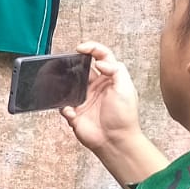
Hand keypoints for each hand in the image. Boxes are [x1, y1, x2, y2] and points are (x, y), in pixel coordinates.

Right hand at [61, 42, 168, 186]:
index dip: (92, 48)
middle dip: (73, 63)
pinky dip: (64, 107)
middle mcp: (95, 87)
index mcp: (109, 79)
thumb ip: (116, 70)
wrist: (115, 140)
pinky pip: (63, 105)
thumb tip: (100, 61)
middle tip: (67, 62)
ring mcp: (84, 99)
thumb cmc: (124, 117)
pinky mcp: (74, 112)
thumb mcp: (126, 88)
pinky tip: (72, 111)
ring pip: (68, 84)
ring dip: (64, 83)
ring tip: (63, 84)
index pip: (101, 57)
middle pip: (81, 67)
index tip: (81, 48)